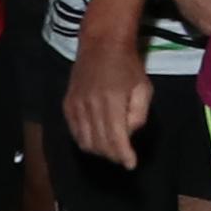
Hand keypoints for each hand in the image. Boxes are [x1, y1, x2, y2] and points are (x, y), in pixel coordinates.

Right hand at [62, 44, 153, 164]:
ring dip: (100, 151)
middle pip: (100, 144)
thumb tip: (128, 135)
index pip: (116, 137)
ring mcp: (75, 105)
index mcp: (111, 100)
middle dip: (113, 155)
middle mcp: (90, 105)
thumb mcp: (144, 88)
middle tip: (124, 157)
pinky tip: (97, 140)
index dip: (123, 155)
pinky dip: (86, 141)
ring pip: (85, 142)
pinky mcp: (67, 105)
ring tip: (112, 150)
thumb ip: (138, 115)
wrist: (101, 45)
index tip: (131, 165)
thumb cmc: (128, 66)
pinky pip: (75, 133)